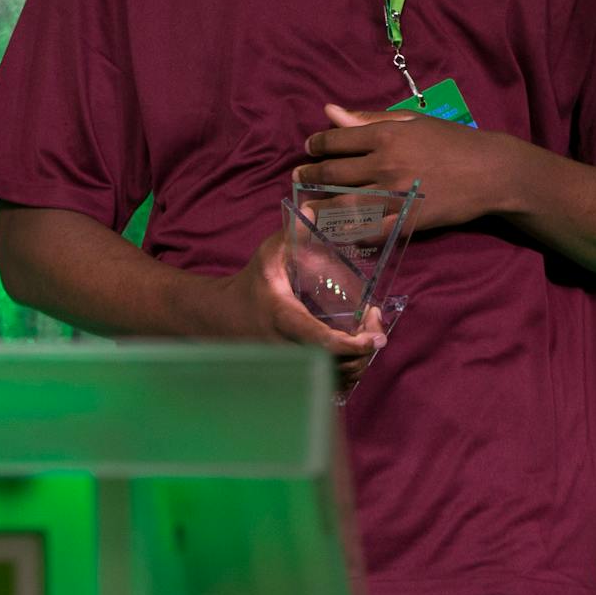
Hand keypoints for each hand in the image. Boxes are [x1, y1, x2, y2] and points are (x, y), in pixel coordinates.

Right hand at [221, 223, 385, 389]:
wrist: (219, 319)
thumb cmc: (250, 285)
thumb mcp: (267, 255)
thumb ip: (292, 234)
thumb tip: (312, 207)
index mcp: (282, 318)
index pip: (320, 341)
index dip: (352, 345)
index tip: (375, 337)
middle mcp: (284, 350)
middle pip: (334, 367)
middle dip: (362, 353)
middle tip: (375, 330)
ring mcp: (286, 369)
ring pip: (331, 382)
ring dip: (357, 366)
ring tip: (366, 339)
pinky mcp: (289, 378)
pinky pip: (323, 388)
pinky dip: (344, 375)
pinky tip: (351, 355)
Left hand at [296, 103, 525, 231]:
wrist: (490, 171)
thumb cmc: (451, 141)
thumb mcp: (411, 121)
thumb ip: (367, 118)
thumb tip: (329, 112)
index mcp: (385, 135)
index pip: (336, 139)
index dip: (317, 144)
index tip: (309, 148)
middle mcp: (385, 164)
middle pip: (334, 172)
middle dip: (310, 175)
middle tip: (299, 178)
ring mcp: (394, 195)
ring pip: (343, 204)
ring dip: (318, 206)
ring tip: (305, 207)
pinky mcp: (406, 222)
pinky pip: (368, 231)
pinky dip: (346, 232)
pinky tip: (332, 232)